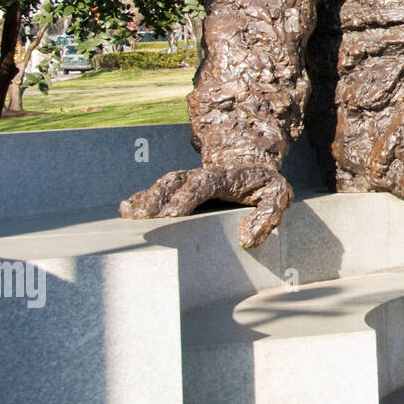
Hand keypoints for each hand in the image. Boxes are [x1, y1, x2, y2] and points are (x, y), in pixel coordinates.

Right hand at [119, 165, 293, 248]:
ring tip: (128, 216)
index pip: (201, 185)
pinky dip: (142, 198)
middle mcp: (202, 175)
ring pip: (163, 185)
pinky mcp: (181, 187)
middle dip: (156, 199)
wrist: (252, 163)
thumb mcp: (278, 197)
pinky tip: (126, 209)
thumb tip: (247, 239)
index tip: (169, 216)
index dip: (184, 198)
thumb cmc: (265, 184)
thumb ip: (268, 216)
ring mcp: (189, 180)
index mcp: (225, 176)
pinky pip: (159, 190)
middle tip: (139, 219)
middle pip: (175, 182)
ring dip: (145, 199)